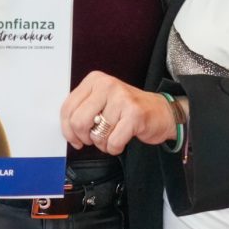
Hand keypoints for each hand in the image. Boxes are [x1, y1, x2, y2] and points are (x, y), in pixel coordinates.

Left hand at [61, 71, 180, 154]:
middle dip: (84, 138)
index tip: (75, 138)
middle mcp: (106, 85)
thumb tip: (67, 130)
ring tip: (112, 136)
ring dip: (103, 144)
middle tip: (93, 139)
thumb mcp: (101, 101)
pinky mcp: (134, 114)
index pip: (67, 108)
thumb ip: (83, 110)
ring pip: (96, 135)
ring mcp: (121, 98)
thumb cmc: (128, 109)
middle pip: (78, 121)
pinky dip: (114, 148)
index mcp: (94, 80)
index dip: (68, 130)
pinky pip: (113, 142)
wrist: (161, 112)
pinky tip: (121, 141)